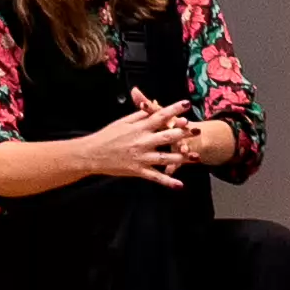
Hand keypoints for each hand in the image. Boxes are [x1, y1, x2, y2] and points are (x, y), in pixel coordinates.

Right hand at [80, 96, 197, 187]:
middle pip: (167, 137)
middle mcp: (142, 141)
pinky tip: (180, 185)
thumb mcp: (123, 121)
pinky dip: (167, 181)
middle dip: (184, 133)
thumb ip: (140, 115)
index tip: (186, 104)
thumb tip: (153, 106)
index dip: (174, 110)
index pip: (159, 116)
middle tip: (198, 130)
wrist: (92, 154)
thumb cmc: (107, 136)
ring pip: (165, 158)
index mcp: (139, 127)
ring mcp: (141, 157)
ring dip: (181, 158)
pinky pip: (155, 177)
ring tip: (196, 157)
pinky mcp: (138, 170)